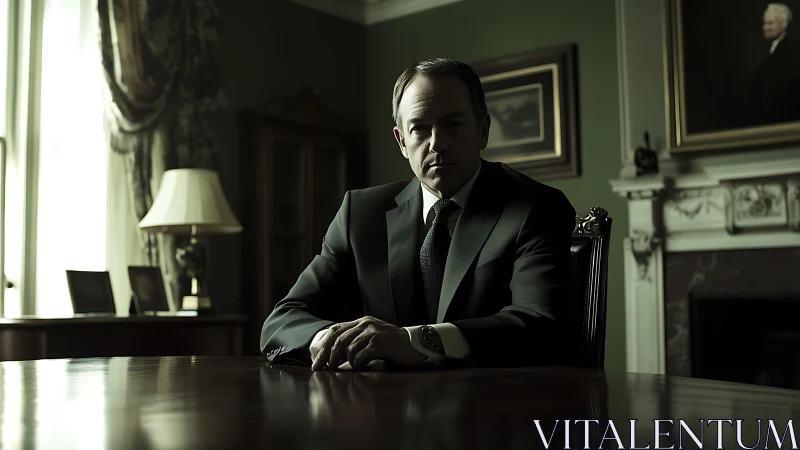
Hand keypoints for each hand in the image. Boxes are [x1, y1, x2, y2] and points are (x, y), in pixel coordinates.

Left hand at [311, 316, 427, 370]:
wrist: (414, 345)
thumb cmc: (392, 346)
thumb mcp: (371, 339)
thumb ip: (356, 342)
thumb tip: (334, 358)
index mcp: (361, 322)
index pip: (335, 331)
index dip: (323, 346)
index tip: (316, 362)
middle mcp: (365, 323)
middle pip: (338, 339)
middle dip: (328, 356)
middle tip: (324, 369)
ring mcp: (372, 332)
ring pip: (348, 348)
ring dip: (345, 361)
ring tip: (349, 368)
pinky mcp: (380, 342)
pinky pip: (361, 354)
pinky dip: (358, 363)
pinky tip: (362, 366)